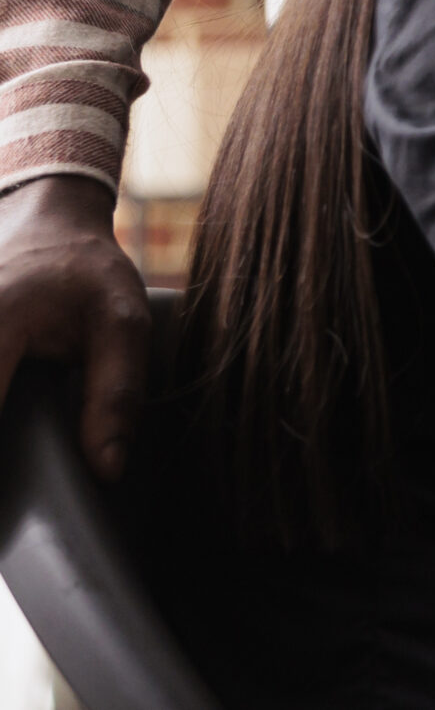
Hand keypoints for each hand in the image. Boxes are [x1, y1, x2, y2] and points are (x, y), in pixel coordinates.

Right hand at [0, 176, 149, 480]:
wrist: (45, 225)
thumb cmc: (87, 271)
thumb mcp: (122, 321)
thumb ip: (116, 393)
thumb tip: (107, 470)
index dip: (4, 469)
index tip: (16, 510)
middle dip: (7, 461)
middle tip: (21, 504)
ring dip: (7, 443)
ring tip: (26, 464)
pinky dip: (2, 410)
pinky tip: (20, 432)